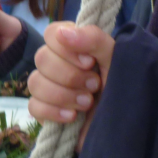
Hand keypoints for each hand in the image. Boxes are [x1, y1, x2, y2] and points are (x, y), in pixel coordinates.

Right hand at [27, 22, 114, 146]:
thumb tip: (63, 33)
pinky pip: (34, 106)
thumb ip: (94, 39)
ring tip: (87, 103)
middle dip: (70, 76)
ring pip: (35, 82)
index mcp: (73, 46)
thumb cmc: (121, 87)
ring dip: (64, 95)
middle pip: (42, 58)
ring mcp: (48, 87)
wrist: (124, 125)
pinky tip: (72, 117)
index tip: (89, 62)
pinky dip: (53, 112)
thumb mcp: (115, 59)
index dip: (66, 48)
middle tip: (95, 85)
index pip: (51, 33)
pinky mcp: (44, 111)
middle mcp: (57, 63)